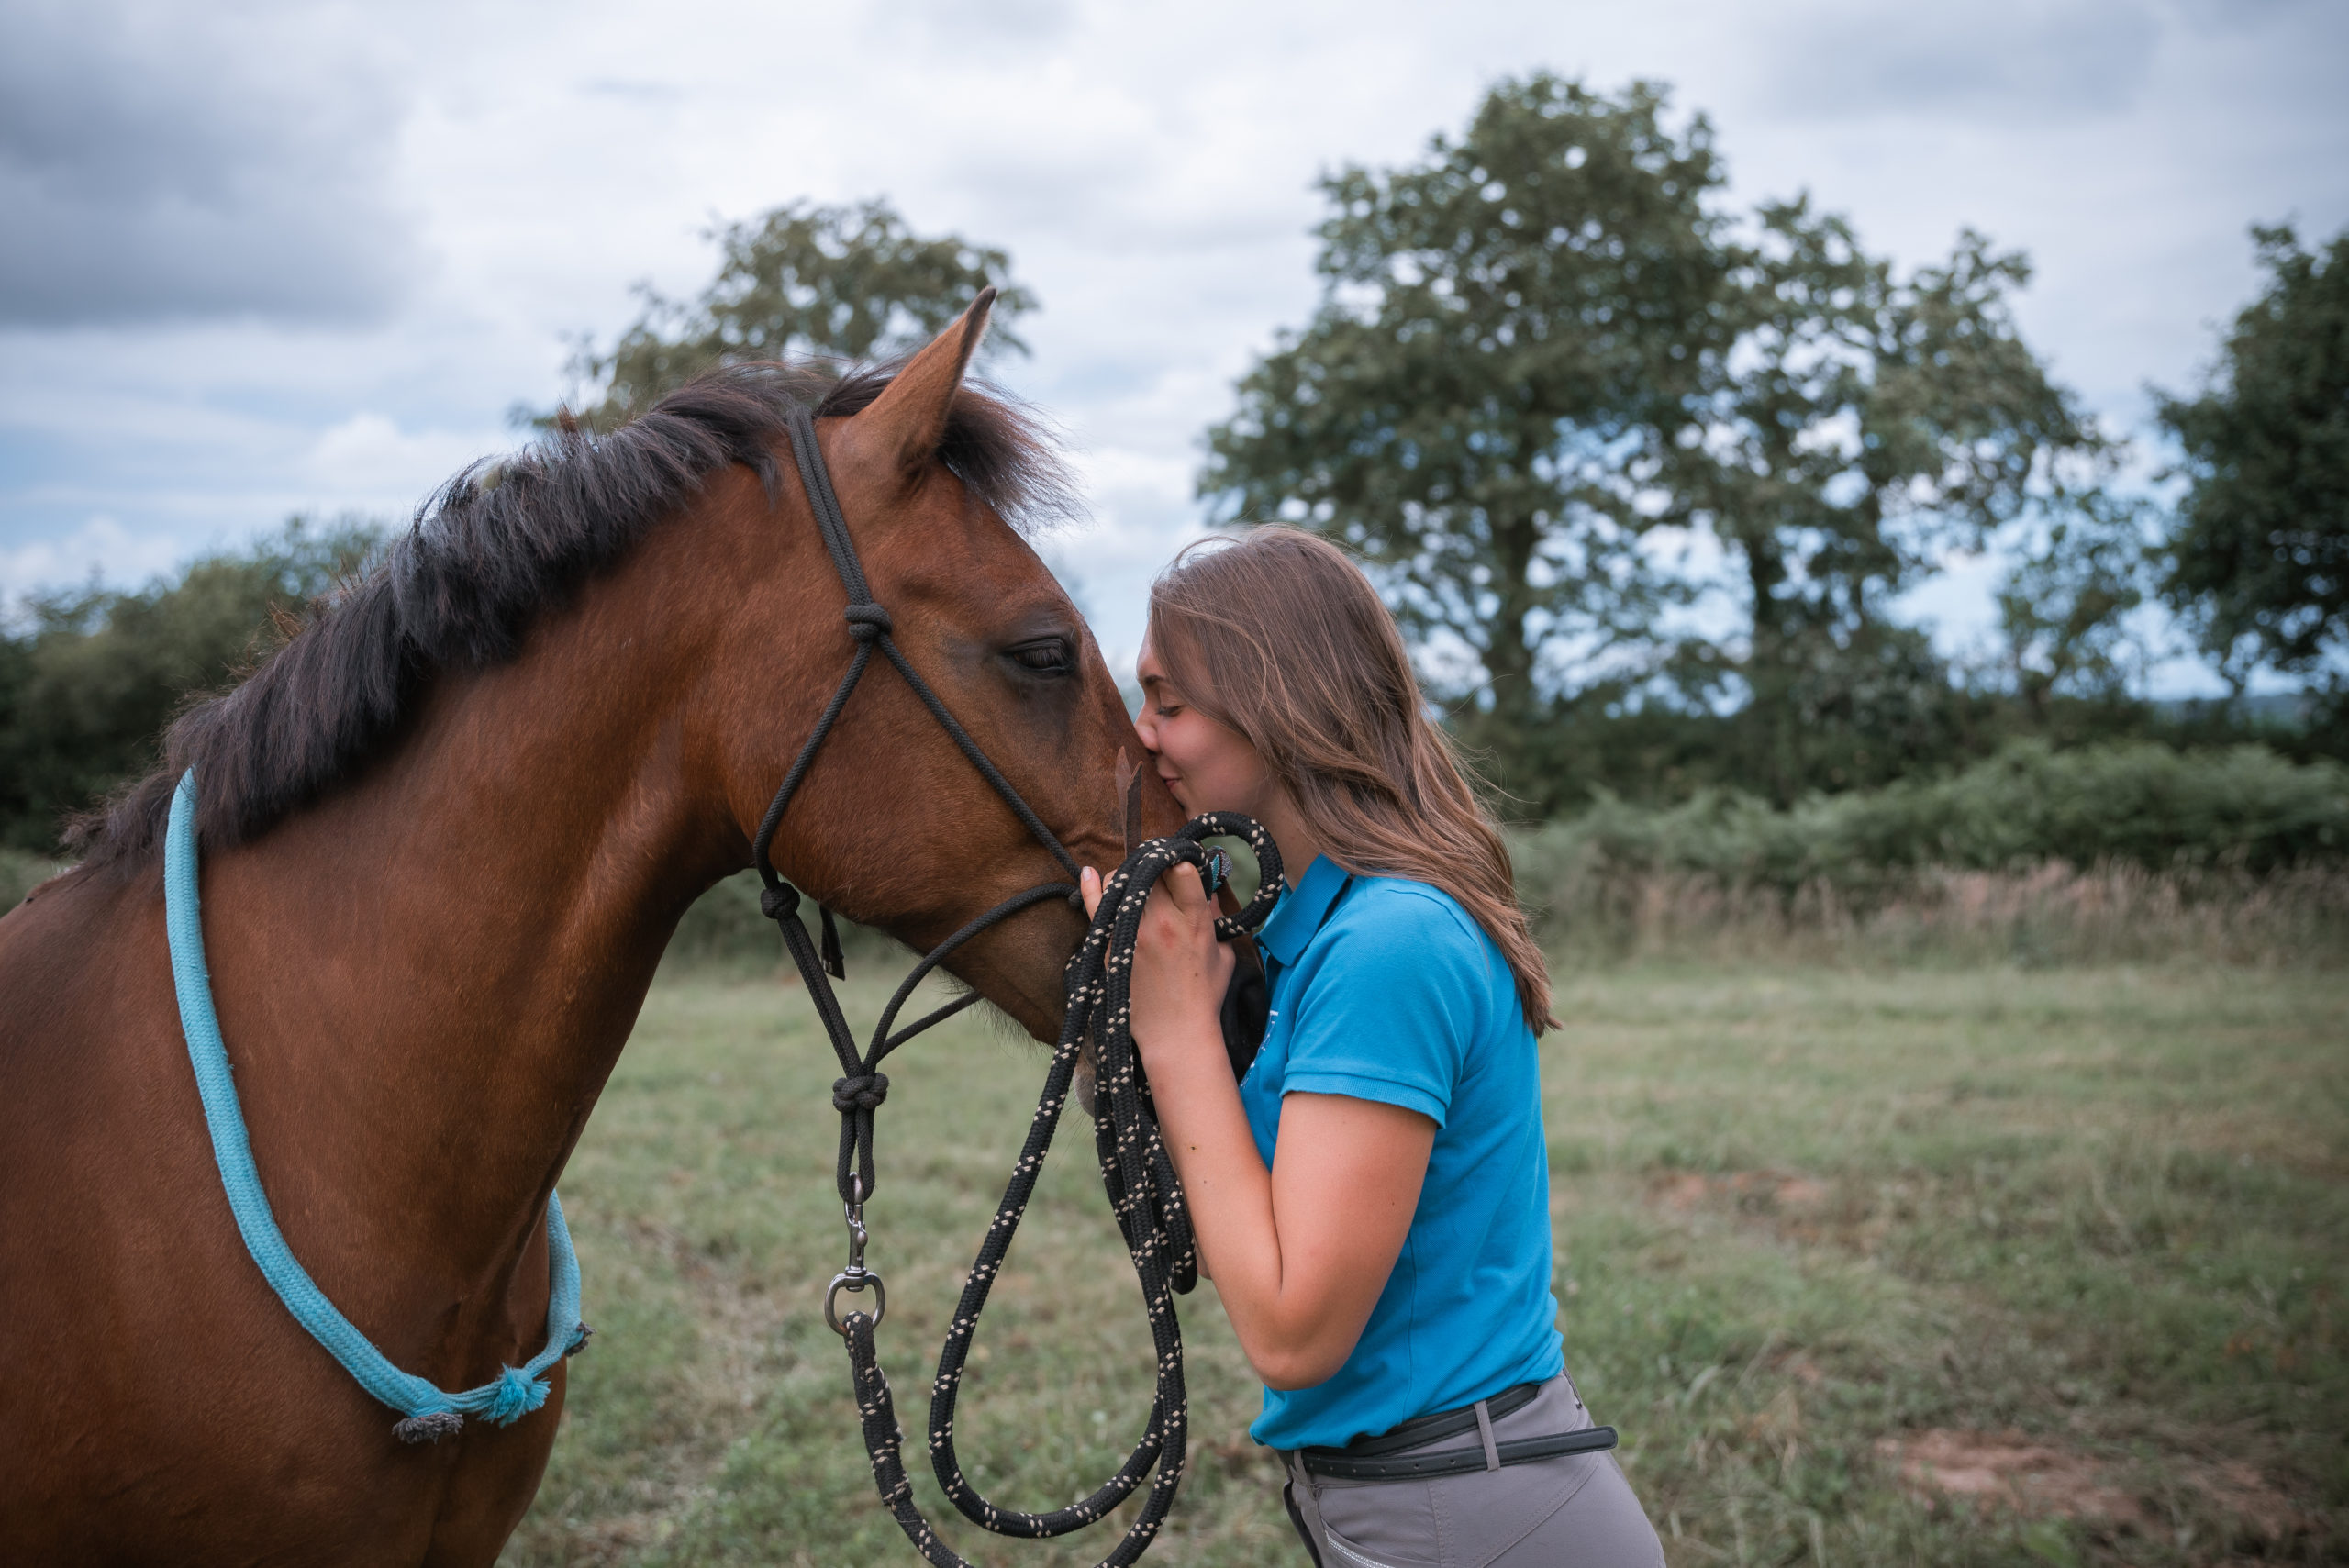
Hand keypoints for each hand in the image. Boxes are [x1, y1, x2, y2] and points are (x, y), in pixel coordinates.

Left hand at [1079, 862, 1233, 1078]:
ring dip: (1125, 875)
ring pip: (1119, 882)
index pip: (1182, 870)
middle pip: (1148, 870)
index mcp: (1193, 921)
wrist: (1176, 1034)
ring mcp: (1132, 934)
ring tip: (1132, 882)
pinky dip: (1091, 887)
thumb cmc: (1204, 996)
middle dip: (1151, 863)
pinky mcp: (1110, 947)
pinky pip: (1095, 908)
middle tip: (1154, 868)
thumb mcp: (1223, 953)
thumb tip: (1206, 888)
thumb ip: (1214, 917)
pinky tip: (1089, 873)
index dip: (1179, 859)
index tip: (1178, 860)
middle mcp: (1161, 922)